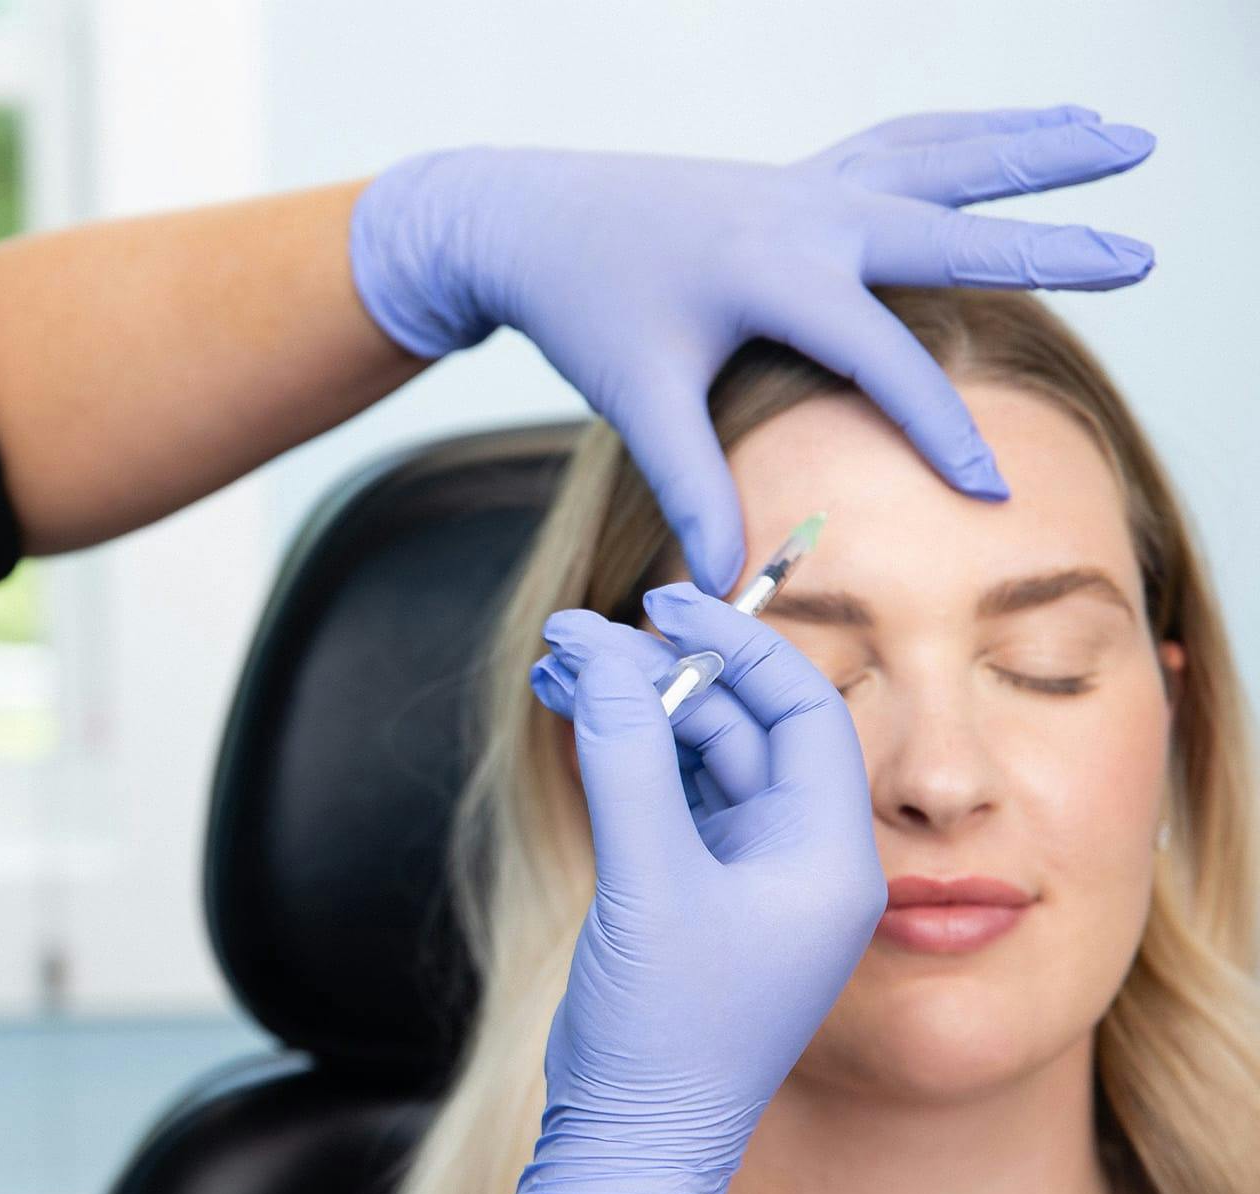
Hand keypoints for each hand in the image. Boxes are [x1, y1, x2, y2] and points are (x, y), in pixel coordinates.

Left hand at [350, 107, 1155, 591]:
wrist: (532, 217)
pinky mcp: (802, 176)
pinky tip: (1019, 128)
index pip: (883, 359)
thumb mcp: (634, 398)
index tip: (994, 490)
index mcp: (778, 270)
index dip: (940, 430)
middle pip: (954, 227)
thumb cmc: (585, 307)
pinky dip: (972, 136)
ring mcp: (811, 183)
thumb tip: (721, 581)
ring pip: (948, 158)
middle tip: (1144, 257)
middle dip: (1052, 248)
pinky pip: (908, 145)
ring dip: (1038, 148)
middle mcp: (811, 213)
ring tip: (1129, 136)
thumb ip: (687, 483)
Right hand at [461, 588, 886, 1193]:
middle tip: (583, 634)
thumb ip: (626, 756)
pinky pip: (667, 798)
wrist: (634, 1145)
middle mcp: (799, 858)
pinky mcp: (693, 895)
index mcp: (827, 855)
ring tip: (558, 665)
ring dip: (632, 709)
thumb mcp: (644, 879)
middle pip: (742, 724)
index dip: (734, 643)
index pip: (800, 707)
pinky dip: (624, 756)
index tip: (661, 602)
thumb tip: (603, 650)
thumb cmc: (665, 1032)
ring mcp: (744, 877)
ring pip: (696, 757)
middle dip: (662, 674)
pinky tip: (574, 716)